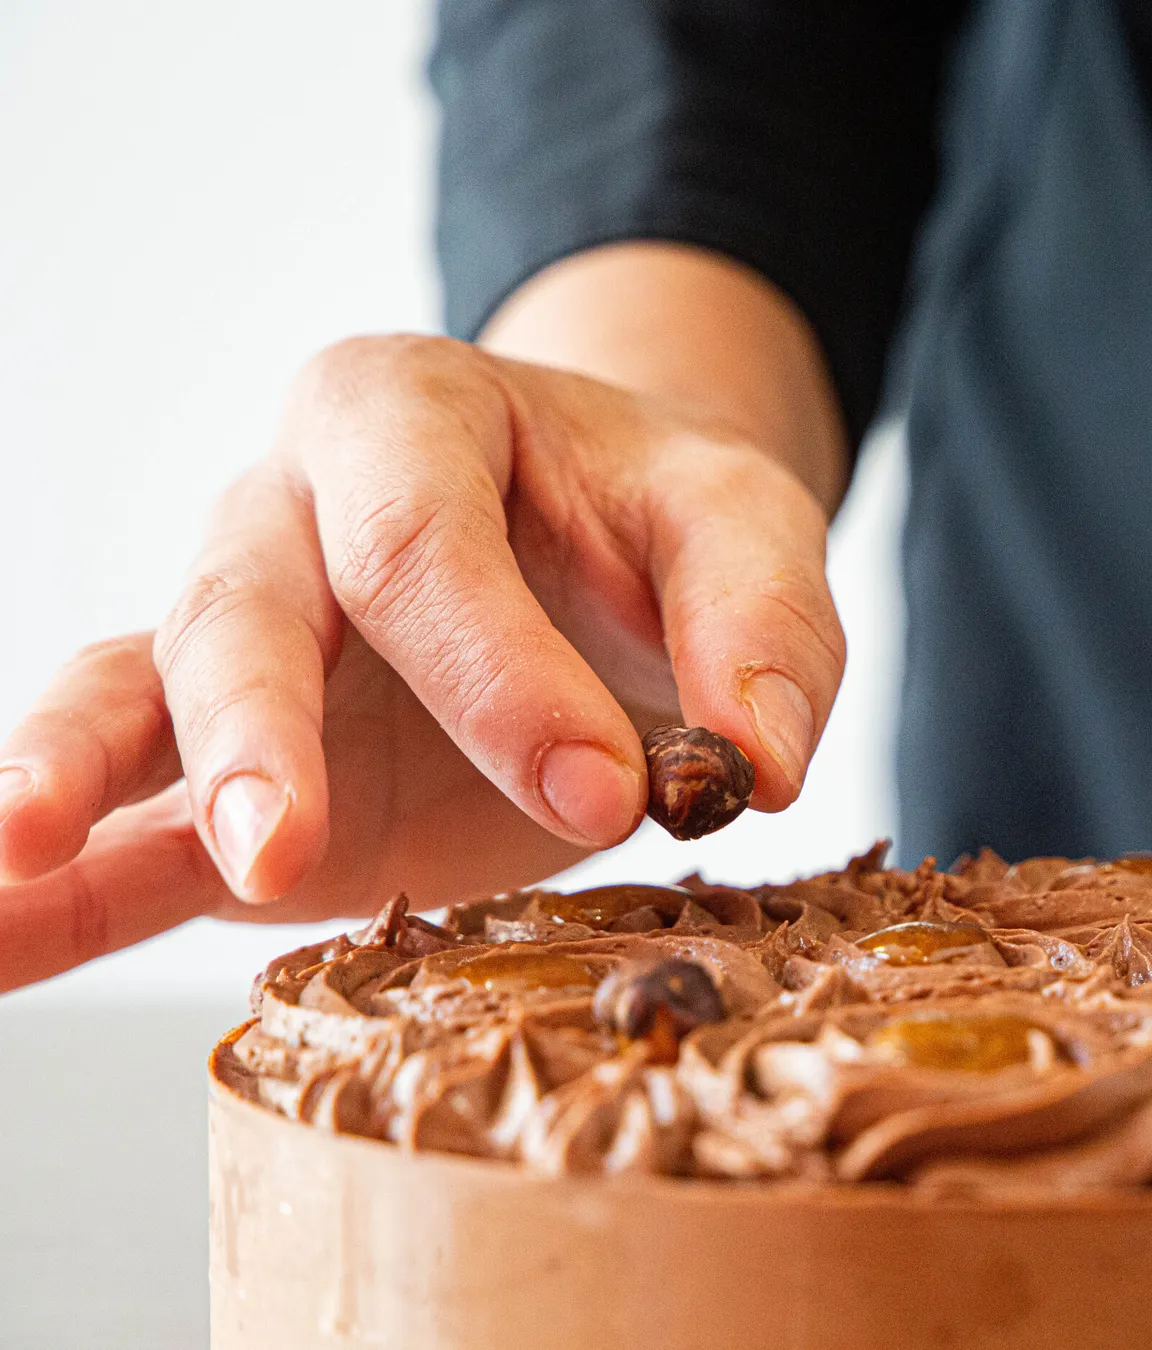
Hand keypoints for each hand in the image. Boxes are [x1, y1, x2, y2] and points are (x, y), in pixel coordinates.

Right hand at [0, 254, 847, 990]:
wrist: (613, 544)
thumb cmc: (663, 523)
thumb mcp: (747, 530)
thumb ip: (763, 625)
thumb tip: (753, 764)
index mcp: (410, 418)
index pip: (421, 542)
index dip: (499, 671)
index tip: (607, 790)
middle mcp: (292, 513)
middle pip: (240, 609)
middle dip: (255, 733)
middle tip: (279, 848)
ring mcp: (251, 641)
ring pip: (138, 695)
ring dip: (75, 779)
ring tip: (11, 856)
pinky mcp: (249, 764)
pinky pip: (135, 816)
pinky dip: (59, 881)